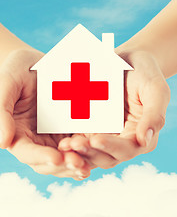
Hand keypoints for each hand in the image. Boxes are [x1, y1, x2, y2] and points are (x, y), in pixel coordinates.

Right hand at [0, 49, 90, 179]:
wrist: (35, 63)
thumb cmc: (16, 71)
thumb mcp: (5, 84)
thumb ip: (0, 113)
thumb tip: (2, 142)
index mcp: (18, 133)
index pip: (26, 152)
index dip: (40, 157)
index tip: (56, 158)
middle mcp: (36, 139)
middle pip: (47, 162)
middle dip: (63, 165)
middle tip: (79, 164)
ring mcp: (54, 135)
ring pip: (65, 157)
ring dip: (77, 163)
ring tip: (89, 163)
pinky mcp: (69, 128)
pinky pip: (78, 143)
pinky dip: (87, 151)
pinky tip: (98, 151)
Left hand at [58, 49, 169, 168]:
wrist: (127, 61)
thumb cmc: (144, 73)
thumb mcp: (155, 89)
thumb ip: (154, 115)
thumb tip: (144, 140)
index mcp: (139, 135)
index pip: (127, 149)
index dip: (112, 147)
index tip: (96, 139)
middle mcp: (122, 140)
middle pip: (106, 156)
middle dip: (90, 152)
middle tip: (73, 145)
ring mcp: (105, 134)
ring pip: (91, 152)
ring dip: (78, 152)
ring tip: (64, 145)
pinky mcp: (91, 127)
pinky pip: (81, 139)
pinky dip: (72, 143)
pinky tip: (61, 139)